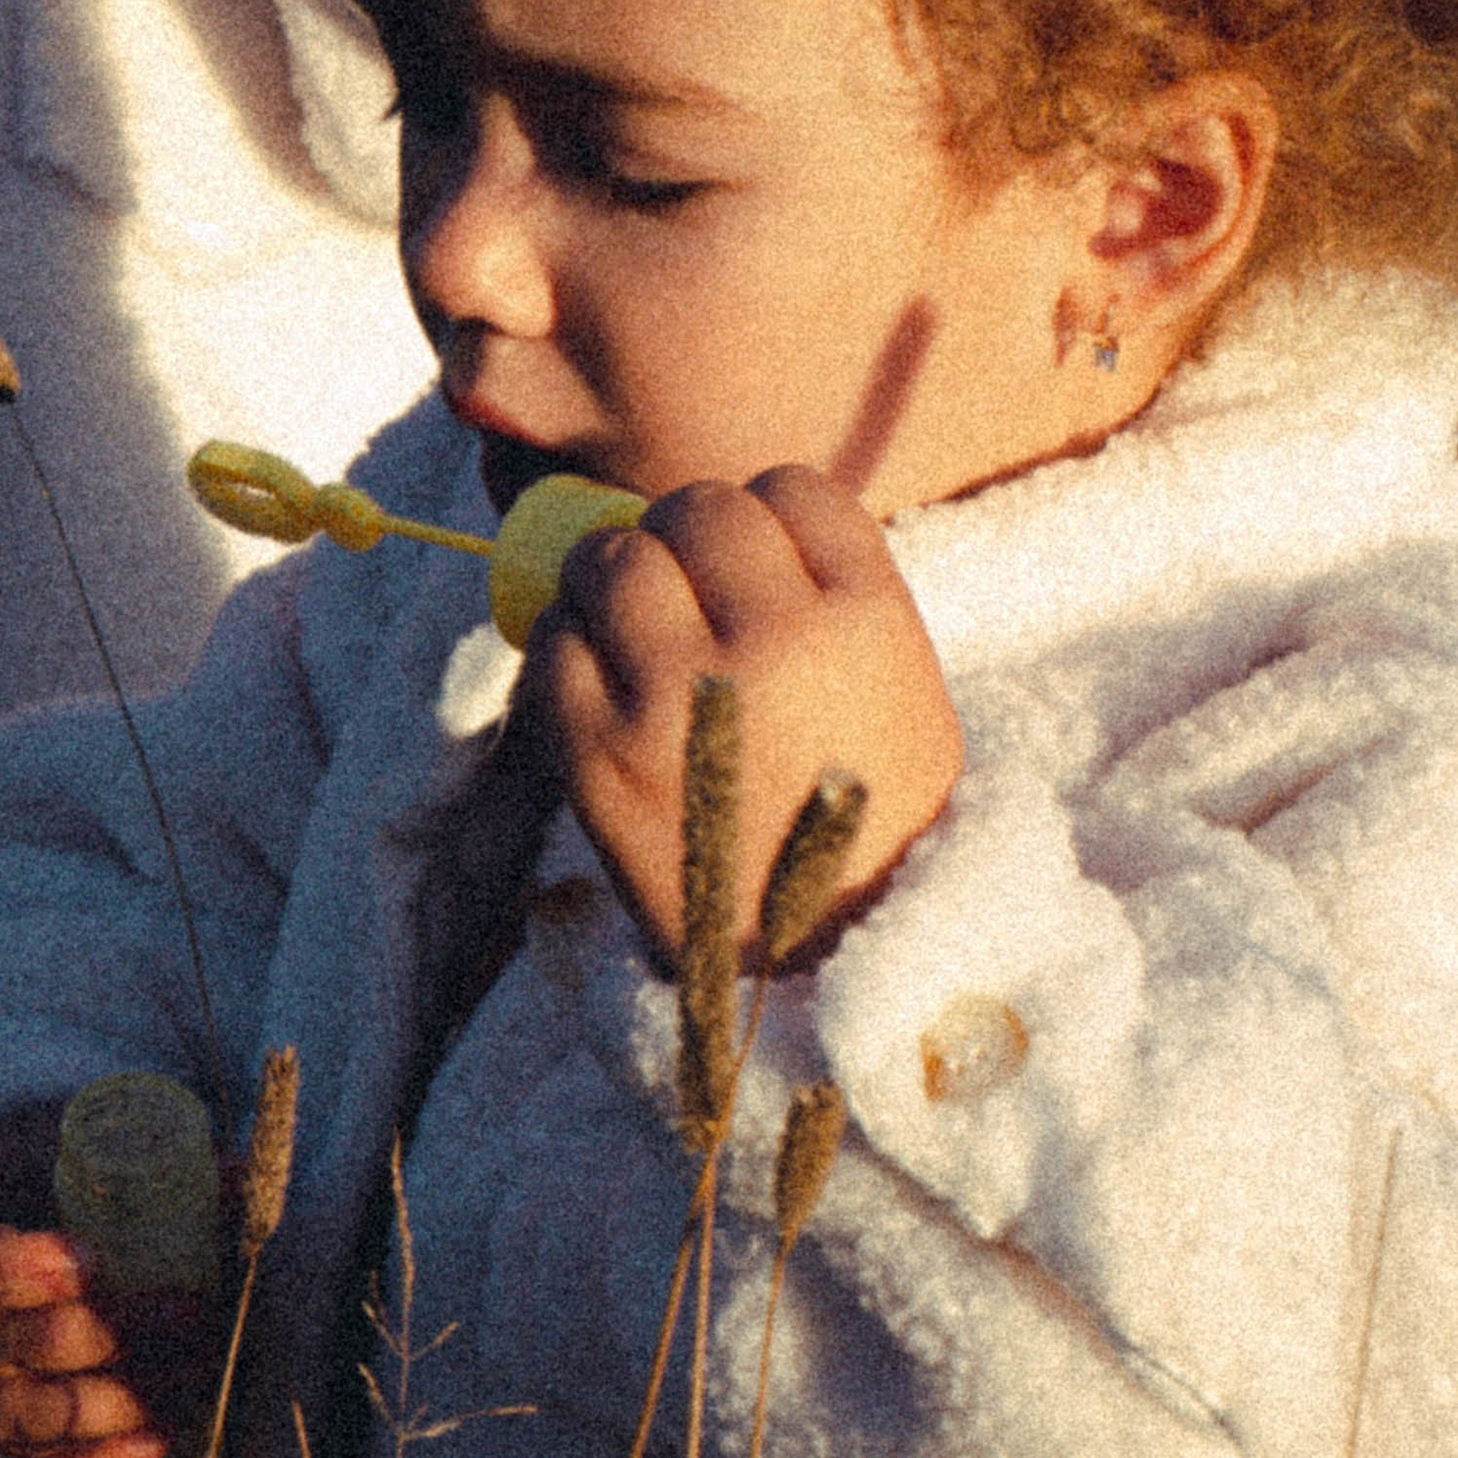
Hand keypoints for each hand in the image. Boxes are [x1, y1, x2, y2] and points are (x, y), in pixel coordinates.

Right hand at [0, 1104, 216, 1457]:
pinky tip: (156, 1439)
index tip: (92, 1257)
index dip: (18, 1268)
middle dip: (103, 1333)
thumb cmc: (34, 1177)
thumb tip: (237, 1179)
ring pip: (16, 1417)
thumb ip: (134, 1154)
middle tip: (192, 1308)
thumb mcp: (64, 1144)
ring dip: (113, 1400)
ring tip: (196, 1369)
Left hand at [523, 468, 964, 969]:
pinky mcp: (600, 749)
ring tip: (630, 624)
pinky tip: (598, 680)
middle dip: (683, 538)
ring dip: (615, 578)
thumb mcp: (900, 694)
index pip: (792, 491)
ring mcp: (680, 690)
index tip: (759, 562)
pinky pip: (557, 645)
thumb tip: (731, 534)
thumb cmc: (868, 826)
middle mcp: (774, 636)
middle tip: (682, 587)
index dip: (767, 521)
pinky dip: (568, 649)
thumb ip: (831, 605)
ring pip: (614, 558)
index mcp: (866, 618)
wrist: (828, 965)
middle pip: (697, 509)